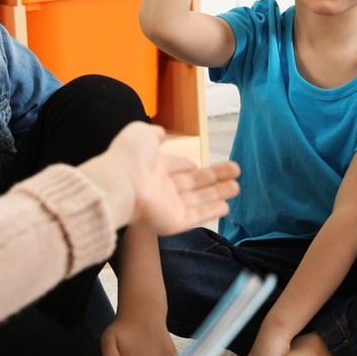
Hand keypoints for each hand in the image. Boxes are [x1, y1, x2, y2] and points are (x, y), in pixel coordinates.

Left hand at [80, 124, 240, 234]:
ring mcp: (168, 207)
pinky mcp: (174, 222)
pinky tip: (227, 206)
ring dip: (219, 192)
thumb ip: (154, 133)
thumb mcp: (141, 134)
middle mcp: (161, 188)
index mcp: (153, 168)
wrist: (118, 184)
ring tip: (238, 187)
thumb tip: (161, 133)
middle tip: (236, 170)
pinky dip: (212, 211)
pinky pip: (197, 217)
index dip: (188, 166)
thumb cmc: (128, 158)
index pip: (176, 168)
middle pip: (194, 183)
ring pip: (199, 199)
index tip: (199, 165)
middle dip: (214, 176)